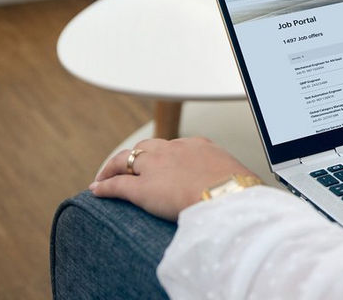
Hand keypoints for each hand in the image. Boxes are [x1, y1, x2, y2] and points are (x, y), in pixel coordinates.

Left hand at [91, 137, 259, 220]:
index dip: (165, 156)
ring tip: (104, 176)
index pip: (176, 146)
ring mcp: (156, 167)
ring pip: (126, 160)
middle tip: (127, 165)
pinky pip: (117, 185)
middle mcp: (173, 150)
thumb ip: (234, 178)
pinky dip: (104, 186)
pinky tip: (95, 190)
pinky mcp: (142, 188)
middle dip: (135, 156)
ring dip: (113, 167)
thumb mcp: (240, 177)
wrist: (230, 196)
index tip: (163, 163)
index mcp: (199, 146)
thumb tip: (247, 186)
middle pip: (146, 147)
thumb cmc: (240, 190)